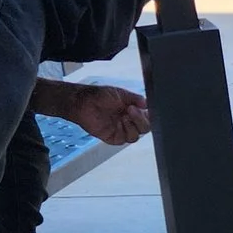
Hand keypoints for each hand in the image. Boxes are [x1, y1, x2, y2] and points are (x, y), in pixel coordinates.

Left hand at [36, 80, 151, 145]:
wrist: (83, 102)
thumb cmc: (99, 95)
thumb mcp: (120, 93)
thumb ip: (135, 98)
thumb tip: (147, 103)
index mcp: (133, 111)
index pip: (148, 118)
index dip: (149, 115)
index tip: (145, 108)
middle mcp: (129, 122)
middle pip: (145, 128)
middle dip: (141, 120)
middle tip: (131, 110)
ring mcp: (121, 130)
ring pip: (136, 136)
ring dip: (133, 126)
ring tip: (124, 116)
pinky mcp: (113, 138)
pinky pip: (124, 139)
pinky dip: (125, 132)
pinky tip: (120, 123)